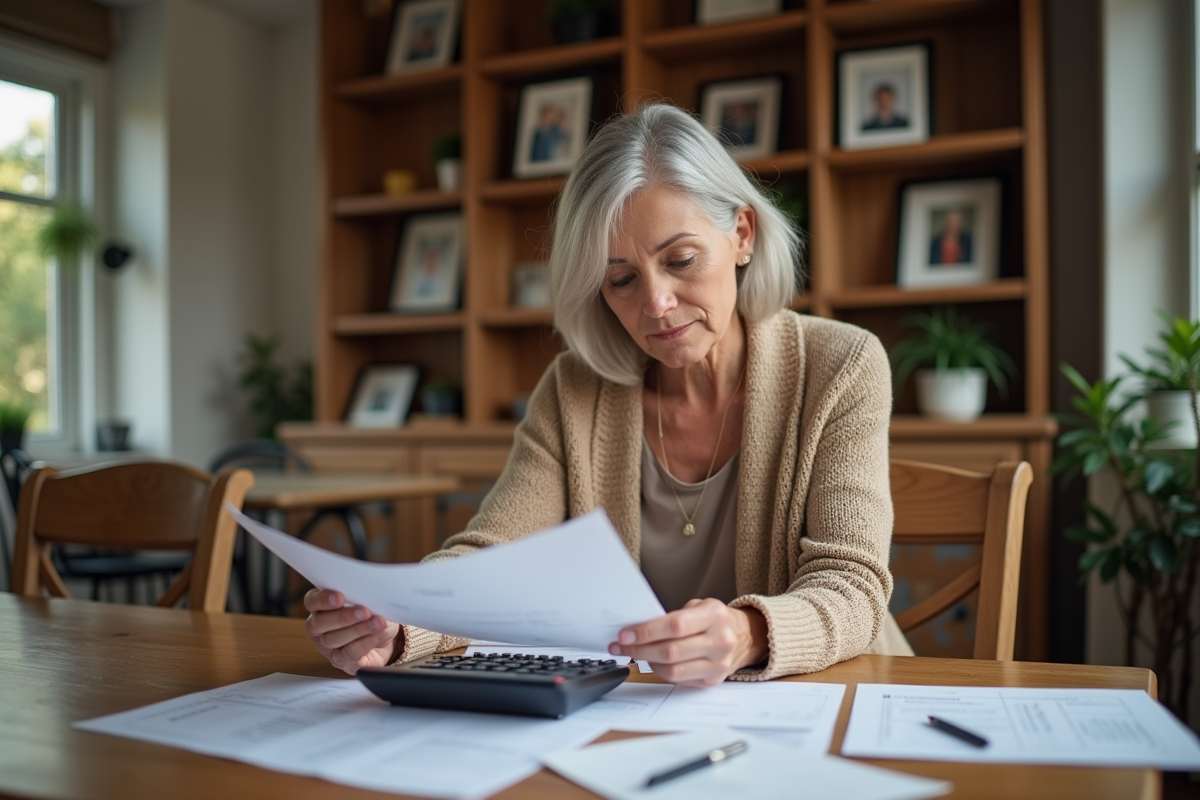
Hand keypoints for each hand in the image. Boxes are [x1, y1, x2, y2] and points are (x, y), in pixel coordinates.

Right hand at [303, 588, 401, 675]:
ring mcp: (327, 648)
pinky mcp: (341, 661)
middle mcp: (318, 628)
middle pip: (318, 623)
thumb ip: (361, 595)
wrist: (387, 638)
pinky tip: (379, 634)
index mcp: (320, 607)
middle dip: (343, 617)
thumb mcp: (369, 600)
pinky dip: (366, 642)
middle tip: (364, 611)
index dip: (323, 599)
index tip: (339, 597)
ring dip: (358, 630)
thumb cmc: (373, 613)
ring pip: (333, 639)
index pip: (312, 601)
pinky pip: (349, 654)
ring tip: (378, 622)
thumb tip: (368, 592)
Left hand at [608, 598, 767, 686]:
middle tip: (620, 646)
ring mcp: (719, 664)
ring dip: (648, 663)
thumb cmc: (712, 619)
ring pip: (673, 671)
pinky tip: (654, 662)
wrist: (743, 636)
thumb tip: (635, 629)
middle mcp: (720, 641)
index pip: (675, 626)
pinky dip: (661, 672)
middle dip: (639, 650)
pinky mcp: (713, 680)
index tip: (625, 634)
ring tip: (636, 653)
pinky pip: (678, 681)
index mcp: (714, 615)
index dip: (646, 632)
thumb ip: (672, 617)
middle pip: (671, 651)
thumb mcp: (697, 607)